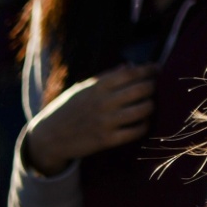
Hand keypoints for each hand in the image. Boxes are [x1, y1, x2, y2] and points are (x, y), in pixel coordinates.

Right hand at [21, 65, 157, 176]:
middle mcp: (104, 102)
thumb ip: (107, 77)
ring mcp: (106, 122)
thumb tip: (131, 66)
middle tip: (155, 87)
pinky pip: (136, 131)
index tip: (157, 68)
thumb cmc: (69, 108)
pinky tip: (143, 122)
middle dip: (153, 87)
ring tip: (150, 104)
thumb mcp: (83, 87)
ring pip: (143, 110)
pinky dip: (144, 125)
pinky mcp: (107, 140)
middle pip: (142, 90)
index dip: (148, 69)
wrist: (50, 136)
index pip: (132, 73)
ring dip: (151, 105)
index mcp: (98, 86)